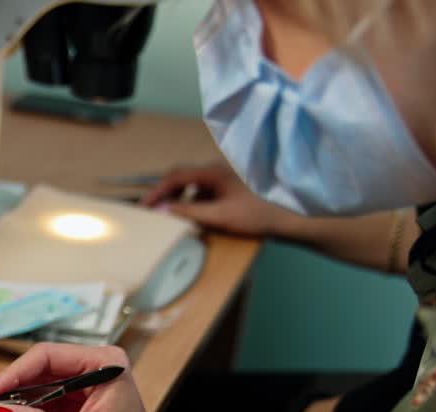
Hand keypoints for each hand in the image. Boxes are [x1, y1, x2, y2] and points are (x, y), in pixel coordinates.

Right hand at [139, 161, 298, 237]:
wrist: (291, 216)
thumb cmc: (258, 213)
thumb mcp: (220, 215)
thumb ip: (189, 211)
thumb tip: (162, 210)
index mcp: (213, 171)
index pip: (175, 175)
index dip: (157, 190)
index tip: (144, 206)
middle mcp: (217, 170)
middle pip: (182, 176)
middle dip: (165, 193)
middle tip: (152, 211)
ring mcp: (224, 178)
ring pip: (193, 184)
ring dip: (179, 198)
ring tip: (171, 215)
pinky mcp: (230, 187)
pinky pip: (204, 191)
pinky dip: (193, 201)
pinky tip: (195, 216)